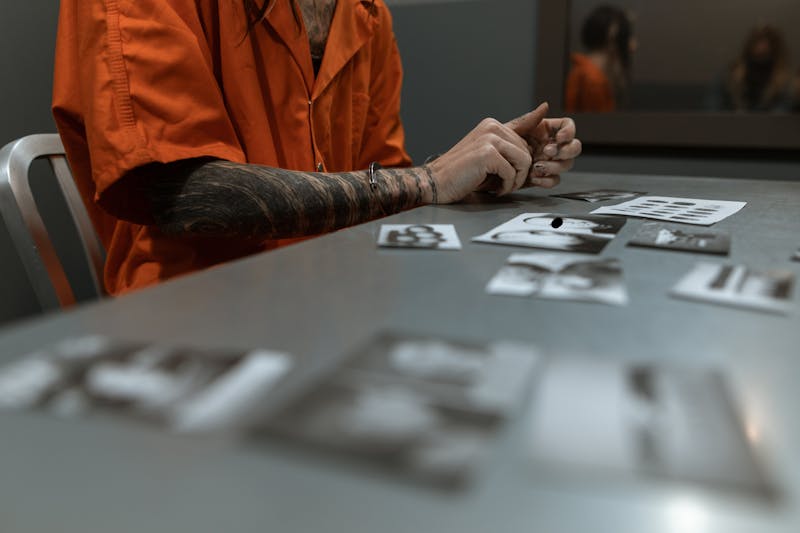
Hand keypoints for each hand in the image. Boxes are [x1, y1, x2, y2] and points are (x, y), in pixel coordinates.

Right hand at [425, 104, 549, 202]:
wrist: (436, 182)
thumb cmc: (462, 175)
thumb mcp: (488, 158)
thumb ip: (508, 149)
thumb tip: (534, 139)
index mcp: (492, 125)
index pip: (523, 127)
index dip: (534, 124)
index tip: (544, 109)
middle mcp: (492, 127)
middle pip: (527, 150)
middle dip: (520, 172)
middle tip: (504, 184)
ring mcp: (489, 139)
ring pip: (524, 161)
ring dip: (515, 180)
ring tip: (500, 187)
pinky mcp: (487, 153)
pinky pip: (512, 173)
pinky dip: (506, 186)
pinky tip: (493, 190)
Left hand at [506, 102, 581, 188]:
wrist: (488, 166)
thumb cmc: (498, 144)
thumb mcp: (511, 130)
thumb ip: (530, 119)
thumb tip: (545, 106)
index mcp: (546, 131)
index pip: (568, 127)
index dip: (568, 132)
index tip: (559, 138)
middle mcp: (552, 146)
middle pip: (574, 147)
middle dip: (565, 150)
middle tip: (548, 152)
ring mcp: (550, 162)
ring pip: (566, 164)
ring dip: (554, 166)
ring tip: (536, 166)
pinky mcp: (543, 177)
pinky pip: (554, 180)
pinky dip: (546, 180)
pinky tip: (533, 177)